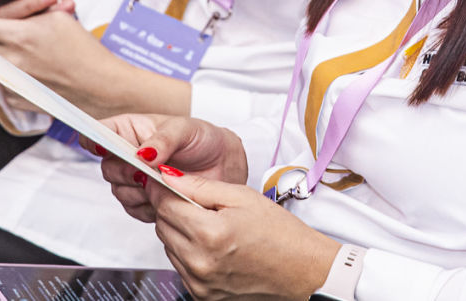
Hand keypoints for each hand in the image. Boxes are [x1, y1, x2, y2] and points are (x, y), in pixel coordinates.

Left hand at [0, 0, 107, 97]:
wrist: (102, 88)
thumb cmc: (86, 53)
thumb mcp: (58, 19)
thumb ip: (28, 12)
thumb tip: (11, 3)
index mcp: (20, 37)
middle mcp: (10, 62)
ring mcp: (11, 83)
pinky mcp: (15, 98)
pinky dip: (0, 65)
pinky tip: (16, 59)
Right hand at [88, 114, 248, 222]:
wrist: (223, 165)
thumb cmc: (203, 138)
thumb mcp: (186, 129)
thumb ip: (164, 139)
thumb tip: (143, 153)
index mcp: (132, 129)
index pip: (101, 131)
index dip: (93, 138)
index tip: (100, 146)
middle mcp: (128, 154)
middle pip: (107, 167)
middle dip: (125, 172)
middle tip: (147, 171)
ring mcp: (135, 179)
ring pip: (119, 190)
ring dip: (140, 191)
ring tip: (164, 183)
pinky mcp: (145, 200)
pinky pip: (134, 209)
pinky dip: (149, 206)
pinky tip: (167, 196)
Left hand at [148, 172, 339, 300]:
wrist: (303, 271)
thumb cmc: (281, 234)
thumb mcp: (242, 196)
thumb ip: (200, 186)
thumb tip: (169, 177)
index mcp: (210, 234)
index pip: (164, 206)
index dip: (163, 189)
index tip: (165, 181)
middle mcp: (200, 263)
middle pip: (162, 226)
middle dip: (173, 209)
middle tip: (197, 202)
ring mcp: (200, 284)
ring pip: (168, 247)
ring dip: (180, 232)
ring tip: (211, 225)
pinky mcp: (202, 296)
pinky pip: (180, 267)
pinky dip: (189, 252)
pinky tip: (213, 245)